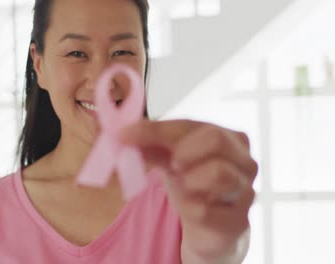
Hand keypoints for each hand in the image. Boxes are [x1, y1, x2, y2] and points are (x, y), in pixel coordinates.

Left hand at [122, 119, 257, 259]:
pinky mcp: (237, 221)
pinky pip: (206, 210)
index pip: (191, 125)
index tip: (126, 135)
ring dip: (190, 179)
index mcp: (230, 138)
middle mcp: (245, 161)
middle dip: (184, 150)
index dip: (156, 130)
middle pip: (216, 140)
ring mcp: (245, 191)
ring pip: (219, 173)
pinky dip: (189, 208)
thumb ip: (151, 144)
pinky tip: (191, 207)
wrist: (209, 225)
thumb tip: (122, 134)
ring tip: (186, 185)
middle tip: (173, 163)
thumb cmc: (195, 183)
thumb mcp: (172, 158)